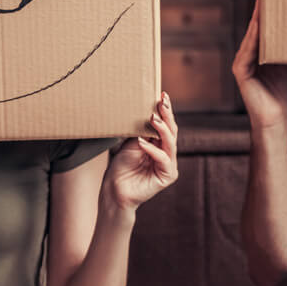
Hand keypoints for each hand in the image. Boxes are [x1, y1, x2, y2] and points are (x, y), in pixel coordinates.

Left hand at [106, 92, 178, 211]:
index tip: (161, 95)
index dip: (165, 111)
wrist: (115, 190)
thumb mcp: (130, 143)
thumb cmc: (121, 168)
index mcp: (159, 145)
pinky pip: (163, 158)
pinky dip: (152, 149)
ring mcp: (168, 165)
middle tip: (162, 102)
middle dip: (167, 115)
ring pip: (170, 142)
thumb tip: (147, 111)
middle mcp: (166, 153)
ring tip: (153, 118)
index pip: (166, 125)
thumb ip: (141, 131)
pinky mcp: (168, 176)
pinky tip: (142, 143)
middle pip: (172, 131)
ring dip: (162, 129)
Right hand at [231, 0, 286, 131]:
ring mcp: (243, 60)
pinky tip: (258, 28)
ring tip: (264, 2)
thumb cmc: (285, 89)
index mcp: (261, 47)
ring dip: (258, 18)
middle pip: (256, 24)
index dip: (270, 7)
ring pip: (252, 34)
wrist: (277, 116)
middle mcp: (249, 51)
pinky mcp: (240, 71)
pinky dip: (254, 39)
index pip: (265, 23)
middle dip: (263, 6)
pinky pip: (247, 51)